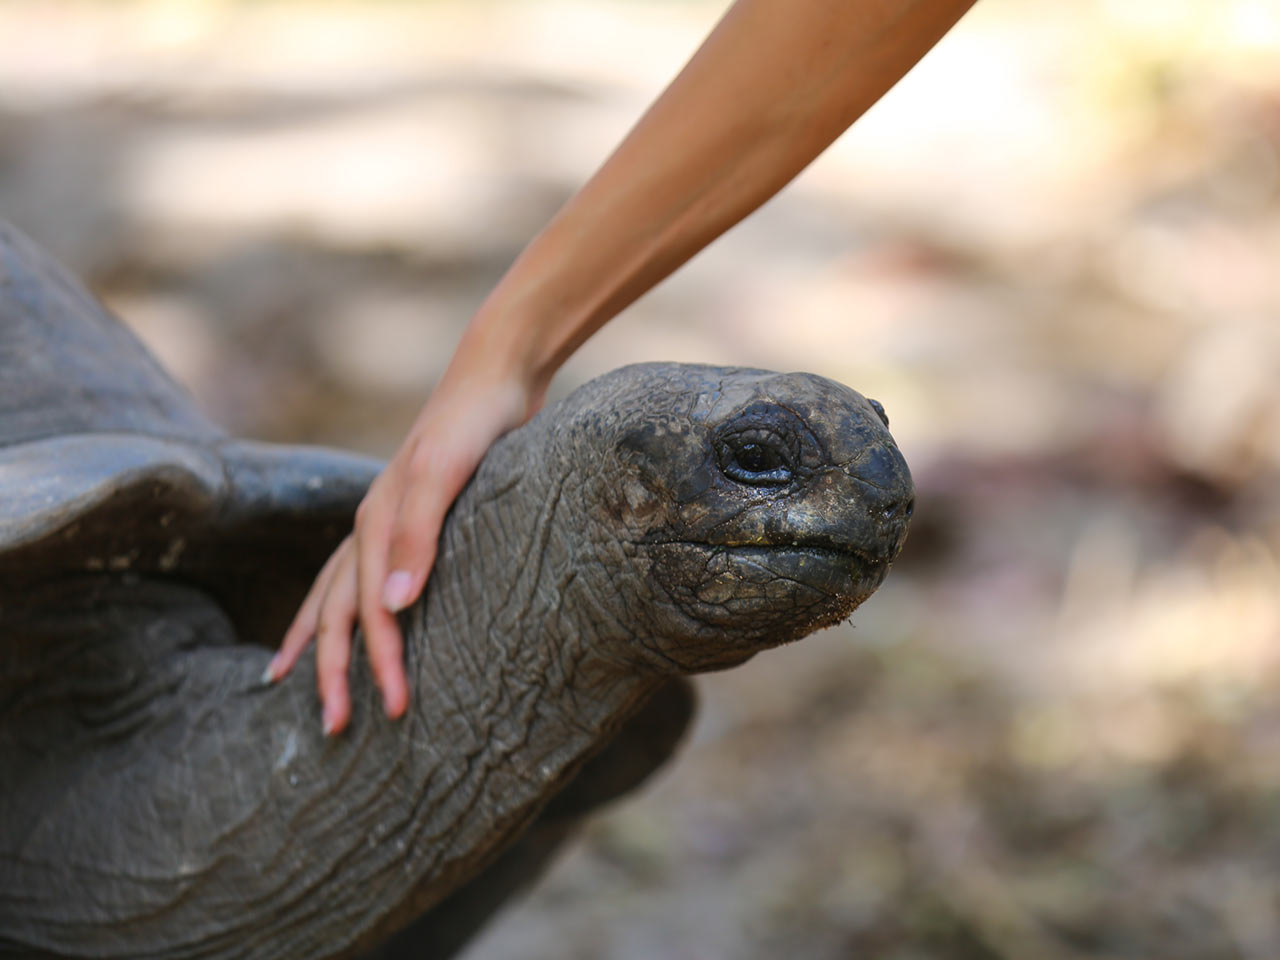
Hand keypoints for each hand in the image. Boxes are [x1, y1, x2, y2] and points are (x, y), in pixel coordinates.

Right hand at [266, 340, 540, 734]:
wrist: (495, 375)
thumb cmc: (474, 424)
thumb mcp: (447, 475)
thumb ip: (418, 536)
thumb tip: (391, 610)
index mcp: (376, 525)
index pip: (369, 614)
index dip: (379, 664)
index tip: (396, 712)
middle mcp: (372, 525)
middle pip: (337, 610)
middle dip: (332, 671)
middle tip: (332, 729)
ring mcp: (387, 519)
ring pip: (336, 591)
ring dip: (320, 640)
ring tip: (291, 677)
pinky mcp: (412, 514)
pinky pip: (363, 571)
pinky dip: (347, 601)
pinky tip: (354, 612)